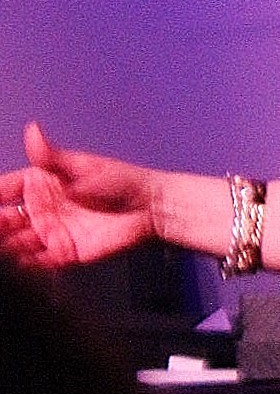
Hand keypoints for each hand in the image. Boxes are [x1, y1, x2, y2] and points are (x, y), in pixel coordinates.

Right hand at [0, 122, 159, 267]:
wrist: (151, 207)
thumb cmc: (120, 181)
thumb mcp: (84, 167)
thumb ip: (52, 156)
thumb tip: (32, 129)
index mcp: (42, 184)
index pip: (5, 189)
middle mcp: (41, 209)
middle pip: (5, 219)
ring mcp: (51, 232)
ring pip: (15, 242)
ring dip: (4, 245)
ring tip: (0, 246)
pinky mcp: (64, 252)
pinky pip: (37, 262)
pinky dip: (24, 263)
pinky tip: (16, 261)